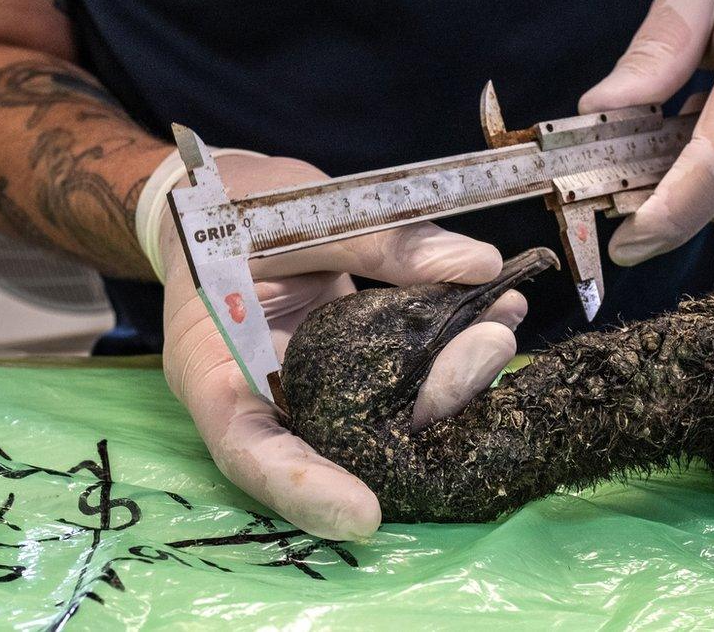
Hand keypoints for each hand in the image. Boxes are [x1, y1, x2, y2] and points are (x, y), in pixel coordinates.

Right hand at [159, 154, 525, 538]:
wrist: (223, 199)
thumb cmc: (233, 205)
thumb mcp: (292, 210)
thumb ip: (378, 241)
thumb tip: (476, 266)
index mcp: (213, 366)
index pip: (248, 449)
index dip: (303, 490)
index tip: (367, 514)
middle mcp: (263, 393)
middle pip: (336, 440)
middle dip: (423, 411)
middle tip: (488, 353)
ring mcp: (309, 384)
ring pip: (382, 415)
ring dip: (451, 383)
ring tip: (501, 331)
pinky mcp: (347, 367)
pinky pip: (399, 378)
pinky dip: (448, 356)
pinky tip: (496, 318)